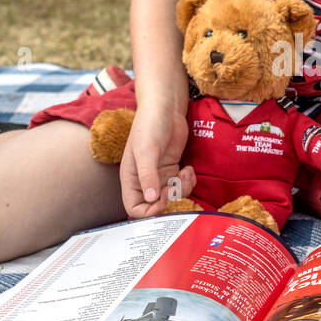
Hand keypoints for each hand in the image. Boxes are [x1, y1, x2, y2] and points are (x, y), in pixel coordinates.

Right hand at [119, 103, 193, 218]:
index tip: (162, 200)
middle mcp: (145, 181)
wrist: (166, 108)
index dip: (148, 212)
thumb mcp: (147, 151)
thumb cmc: (149, 125)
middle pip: (156, 206)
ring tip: (185, 174)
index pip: (134, 208)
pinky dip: (188, 182)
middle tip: (175, 186)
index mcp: (132, 179)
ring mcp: (160, 176)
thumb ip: (148, 176)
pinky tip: (188, 169)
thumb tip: (151, 199)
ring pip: (172, 197)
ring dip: (182, 190)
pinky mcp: (173, 169)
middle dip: (169, 200)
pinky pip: (182, 186)